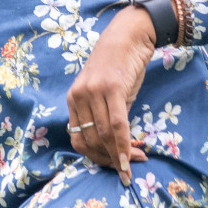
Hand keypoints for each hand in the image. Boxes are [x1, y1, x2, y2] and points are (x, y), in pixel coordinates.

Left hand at [67, 4, 154, 183]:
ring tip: (135, 163)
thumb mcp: (105, 95)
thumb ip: (104, 117)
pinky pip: (116, 124)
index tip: (114, 166)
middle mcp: (78, 96)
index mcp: (73, 100)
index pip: (78, 140)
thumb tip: (114, 149)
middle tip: (127, 169)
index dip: (96, 158)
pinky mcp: (111, 88)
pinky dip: (124, 144)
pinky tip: (131, 157)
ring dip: (120, 155)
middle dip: (110, 160)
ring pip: (104, 135)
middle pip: (91, 141)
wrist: (128, 37)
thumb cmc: (119, 67)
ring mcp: (93, 92)